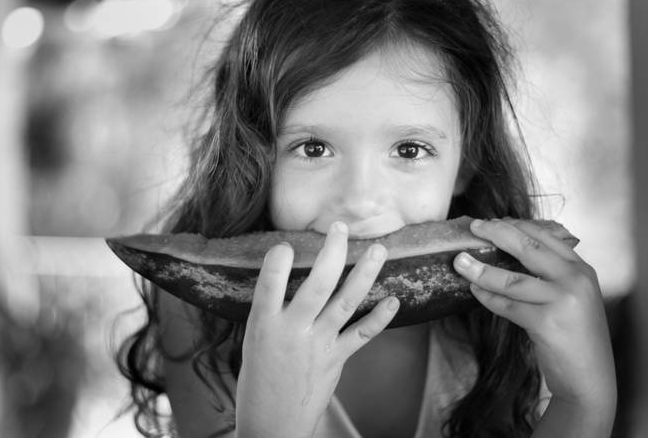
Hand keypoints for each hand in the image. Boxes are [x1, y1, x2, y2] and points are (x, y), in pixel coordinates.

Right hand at [235, 221, 399, 437]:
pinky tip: (394, 300)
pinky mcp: (336, 359)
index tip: (284, 243)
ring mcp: (318, 345)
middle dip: (332, 252)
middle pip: (317, 284)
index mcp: (263, 325)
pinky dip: (380, 317)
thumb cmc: (258, 379)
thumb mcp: (253, 339)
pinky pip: (362, 335)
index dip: (278, 260)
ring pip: (346, 302)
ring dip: (365, 274)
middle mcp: (292, 331)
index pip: (270, 283)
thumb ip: (271, 309)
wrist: (273, 425)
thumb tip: (287, 274)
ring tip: (378, 250)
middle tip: (340, 228)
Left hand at [453, 218, 615, 415]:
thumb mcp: (572, 296)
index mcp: (581, 269)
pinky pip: (506, 305)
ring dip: (480, 269)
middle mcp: (575, 280)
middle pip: (528, 248)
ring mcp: (562, 301)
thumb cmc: (574, 335)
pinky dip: (486, 296)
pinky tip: (474, 289)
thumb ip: (550, 274)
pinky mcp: (547, 323)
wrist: (590, 377)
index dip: (516, 225)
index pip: (545, 236)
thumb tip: (507, 248)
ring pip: (511, 279)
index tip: (492, 222)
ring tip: (460, 261)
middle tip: (474, 226)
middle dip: (497, 234)